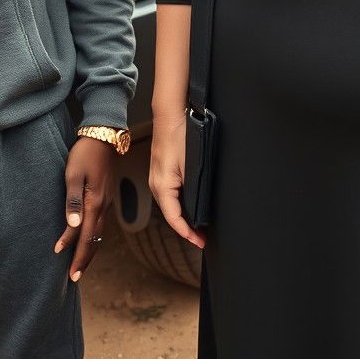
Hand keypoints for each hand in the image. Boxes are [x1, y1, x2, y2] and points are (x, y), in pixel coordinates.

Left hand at [53, 136, 114, 281]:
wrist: (103, 136)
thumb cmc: (84, 153)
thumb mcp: (73, 174)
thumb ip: (73, 200)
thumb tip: (73, 226)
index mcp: (94, 203)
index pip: (85, 236)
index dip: (74, 252)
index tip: (64, 266)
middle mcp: (103, 206)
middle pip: (95, 240)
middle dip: (85, 259)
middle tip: (74, 277)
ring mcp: (106, 201)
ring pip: (99, 233)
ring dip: (90, 250)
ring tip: (81, 264)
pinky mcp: (106, 196)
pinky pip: (101, 223)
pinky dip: (94, 237)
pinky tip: (89, 239)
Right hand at [148, 111, 205, 249]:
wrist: (170, 116)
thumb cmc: (179, 137)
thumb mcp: (190, 167)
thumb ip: (193, 190)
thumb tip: (200, 210)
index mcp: (162, 187)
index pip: (174, 219)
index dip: (188, 234)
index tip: (201, 242)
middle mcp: (156, 185)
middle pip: (171, 215)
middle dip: (186, 229)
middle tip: (203, 238)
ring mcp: (157, 178)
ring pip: (170, 205)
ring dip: (184, 217)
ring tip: (199, 226)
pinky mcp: (161, 171)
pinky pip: (170, 195)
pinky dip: (180, 205)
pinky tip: (191, 206)